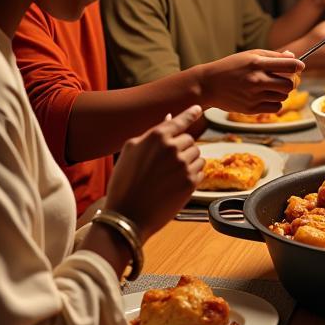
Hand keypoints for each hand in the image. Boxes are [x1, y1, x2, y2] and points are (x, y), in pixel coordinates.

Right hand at [105, 106, 203, 240]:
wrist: (127, 216)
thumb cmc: (124, 183)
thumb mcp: (130, 151)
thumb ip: (151, 134)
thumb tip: (170, 118)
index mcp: (156, 137)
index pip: (180, 121)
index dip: (191, 114)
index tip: (200, 109)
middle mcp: (172, 148)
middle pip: (190, 140)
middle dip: (182, 150)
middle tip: (166, 166)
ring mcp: (183, 165)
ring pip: (198, 156)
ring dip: (189, 163)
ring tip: (169, 177)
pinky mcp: (190, 182)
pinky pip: (200, 172)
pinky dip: (192, 176)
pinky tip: (176, 185)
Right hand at [198, 49, 303, 112]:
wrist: (208, 85)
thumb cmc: (231, 67)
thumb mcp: (250, 55)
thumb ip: (273, 56)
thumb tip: (293, 57)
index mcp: (257, 63)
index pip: (289, 65)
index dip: (298, 66)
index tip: (299, 66)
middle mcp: (256, 80)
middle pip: (290, 84)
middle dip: (291, 81)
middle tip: (284, 79)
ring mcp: (254, 96)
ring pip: (284, 96)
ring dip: (281, 92)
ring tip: (270, 87)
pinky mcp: (251, 109)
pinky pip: (276, 107)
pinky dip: (275, 102)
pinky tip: (266, 96)